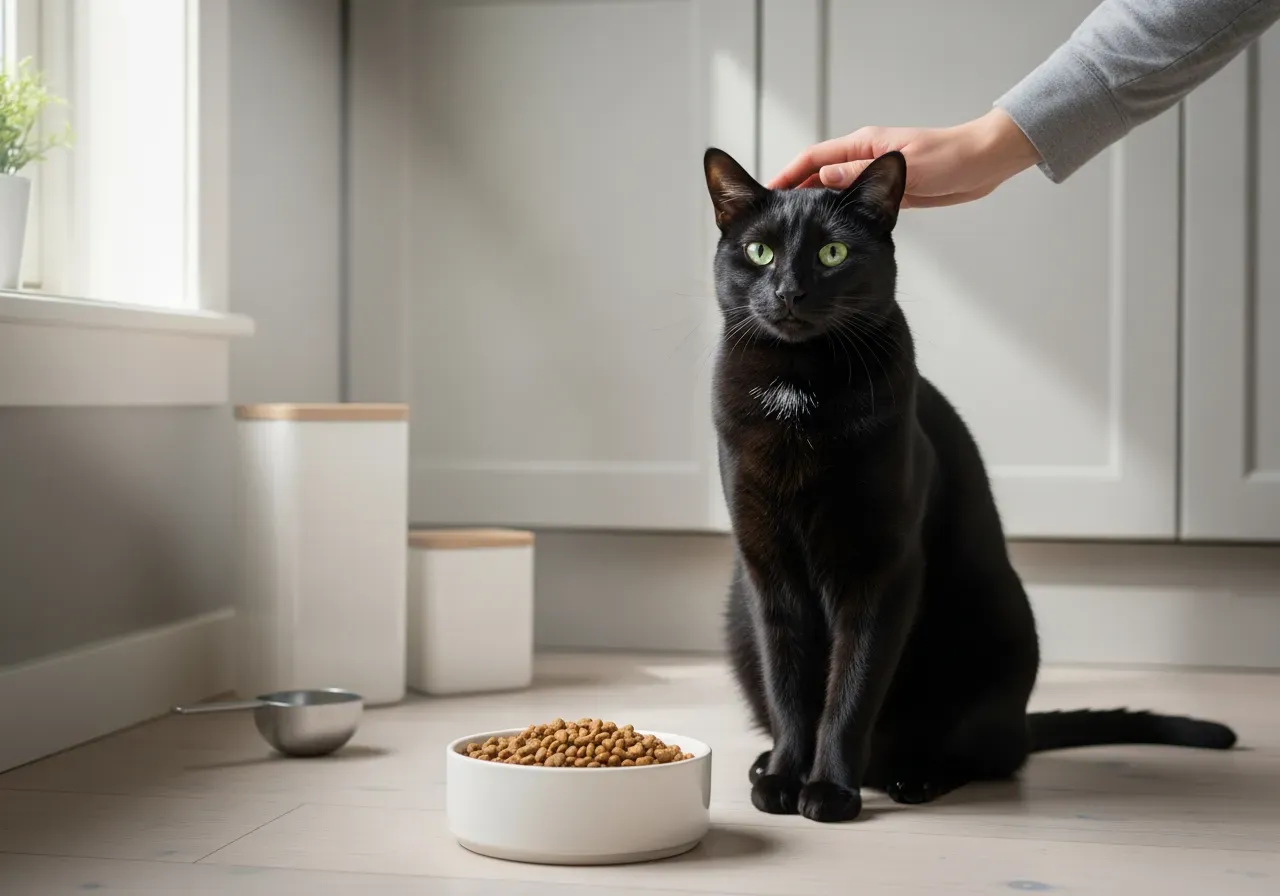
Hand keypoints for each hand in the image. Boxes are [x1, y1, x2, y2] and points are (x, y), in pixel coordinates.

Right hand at [767, 108, 1040, 208]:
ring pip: (831, 191)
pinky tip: (823, 230)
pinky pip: (849, 203)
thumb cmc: (952, 159)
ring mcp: (872, 176)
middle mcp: (864, 158)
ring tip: (791, 228)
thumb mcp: (906, 167)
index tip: (769, 192)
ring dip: (811, 205)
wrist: (984, 164)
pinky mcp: (885, 193)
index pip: (814, 158)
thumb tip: (824, 178)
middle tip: (772, 218)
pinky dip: (833, 214)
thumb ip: (864, 175)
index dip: (789, 174)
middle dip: (793, 193)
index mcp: (865, 145)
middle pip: (817, 174)